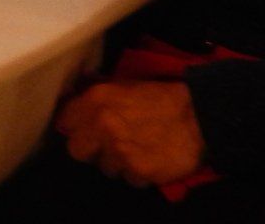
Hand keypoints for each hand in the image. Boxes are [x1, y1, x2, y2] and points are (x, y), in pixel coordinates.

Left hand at [56, 80, 204, 187]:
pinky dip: (137, 173)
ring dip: (117, 162)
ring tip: (137, 149)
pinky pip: (129, 179)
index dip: (74, 126)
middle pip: (76, 150)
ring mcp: (119, 152)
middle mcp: (102, 126)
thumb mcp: (124, 86)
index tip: (82, 130)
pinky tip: (150, 159)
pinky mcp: (137, 172)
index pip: (65, 120)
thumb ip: (97, 98)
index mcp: (97, 100)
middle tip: (106, 145)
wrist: (199, 117)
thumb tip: (76, 108)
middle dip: (90, 149)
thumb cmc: (162, 98)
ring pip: (105, 168)